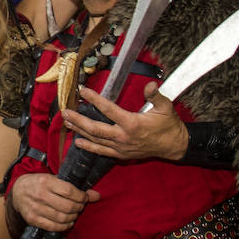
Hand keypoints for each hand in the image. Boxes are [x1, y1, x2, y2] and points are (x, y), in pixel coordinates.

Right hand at [9, 172, 99, 231]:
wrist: (17, 191)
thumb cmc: (38, 183)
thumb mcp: (53, 179)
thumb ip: (73, 187)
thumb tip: (96, 195)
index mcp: (46, 181)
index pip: (69, 191)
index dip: (81, 196)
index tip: (84, 197)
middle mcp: (40, 195)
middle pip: (67, 206)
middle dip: (79, 208)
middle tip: (80, 206)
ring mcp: (35, 208)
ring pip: (62, 218)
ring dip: (73, 217)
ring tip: (74, 214)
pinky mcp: (32, 219)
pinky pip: (53, 227)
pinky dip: (64, 226)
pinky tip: (68, 222)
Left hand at [65, 83, 188, 161]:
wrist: (173, 146)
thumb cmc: (169, 125)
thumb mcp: (166, 107)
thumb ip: (156, 95)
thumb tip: (150, 84)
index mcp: (132, 123)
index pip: (108, 109)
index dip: (94, 99)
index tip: (83, 90)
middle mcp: (123, 137)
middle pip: (95, 128)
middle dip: (78, 120)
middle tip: (65, 111)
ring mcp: (121, 147)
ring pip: (95, 139)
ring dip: (80, 131)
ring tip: (67, 122)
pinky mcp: (121, 154)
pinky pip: (101, 151)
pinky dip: (89, 147)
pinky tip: (78, 142)